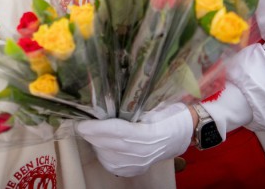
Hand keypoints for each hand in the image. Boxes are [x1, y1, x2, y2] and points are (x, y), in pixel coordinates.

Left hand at [75, 103, 192, 176]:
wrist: (183, 134)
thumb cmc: (170, 114)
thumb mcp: (156, 105)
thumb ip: (135, 104)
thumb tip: (109, 96)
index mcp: (149, 133)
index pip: (118, 131)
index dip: (98, 128)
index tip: (83, 123)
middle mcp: (143, 152)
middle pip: (110, 145)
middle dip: (92, 135)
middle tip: (80, 124)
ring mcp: (140, 163)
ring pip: (109, 157)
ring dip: (96, 145)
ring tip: (90, 133)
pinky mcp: (137, 169)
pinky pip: (114, 166)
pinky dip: (103, 155)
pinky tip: (100, 146)